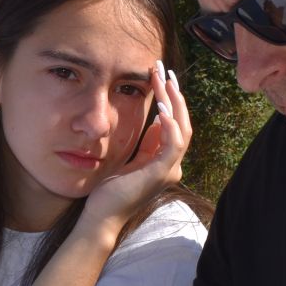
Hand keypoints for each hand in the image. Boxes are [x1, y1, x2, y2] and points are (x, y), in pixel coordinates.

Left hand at [83, 64, 191, 231]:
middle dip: (175, 94)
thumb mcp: (133, 158)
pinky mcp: (160, 173)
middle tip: (165, 70)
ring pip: (181, 129)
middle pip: (183, 123)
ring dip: (173, 103)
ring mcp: (169, 170)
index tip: (163, 78)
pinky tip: (161, 108)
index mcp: (166, 160)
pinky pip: (172, 144)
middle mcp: (173, 165)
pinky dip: (169, 125)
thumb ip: (148, 142)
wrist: (103, 215)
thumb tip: (158, 119)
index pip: (177, 124)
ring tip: (164, 81)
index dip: (172, 100)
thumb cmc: (113, 189)